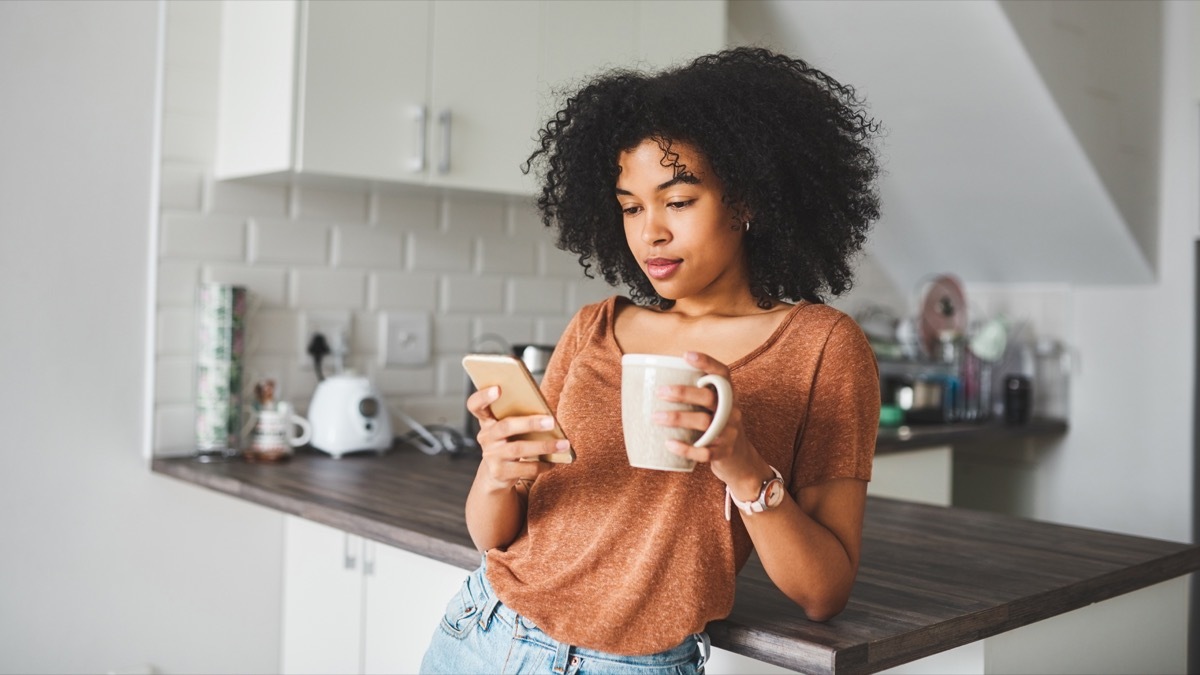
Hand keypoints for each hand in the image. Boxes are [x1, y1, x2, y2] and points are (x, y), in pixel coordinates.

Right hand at [467, 386, 567, 491]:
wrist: (496, 474)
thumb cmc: (509, 443)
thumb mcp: (509, 430)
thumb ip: (519, 418)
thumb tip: (549, 415)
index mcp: (487, 421)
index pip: (475, 405)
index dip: (483, 396)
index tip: (498, 388)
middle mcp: (486, 437)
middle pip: (506, 426)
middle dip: (530, 423)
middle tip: (552, 421)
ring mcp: (491, 455)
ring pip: (518, 449)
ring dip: (544, 446)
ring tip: (564, 444)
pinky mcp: (499, 472)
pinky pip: (524, 468)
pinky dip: (541, 465)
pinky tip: (553, 462)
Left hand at [654, 352, 770, 495]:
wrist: (741, 461)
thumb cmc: (717, 427)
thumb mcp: (715, 409)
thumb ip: (696, 396)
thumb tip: (654, 382)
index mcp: (728, 396)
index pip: (723, 374)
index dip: (707, 362)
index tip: (686, 355)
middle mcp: (732, 411)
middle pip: (709, 398)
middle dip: (684, 393)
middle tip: (660, 392)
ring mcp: (730, 432)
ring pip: (705, 423)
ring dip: (678, 418)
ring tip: (655, 417)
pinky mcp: (724, 453)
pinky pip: (705, 451)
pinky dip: (686, 448)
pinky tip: (669, 444)